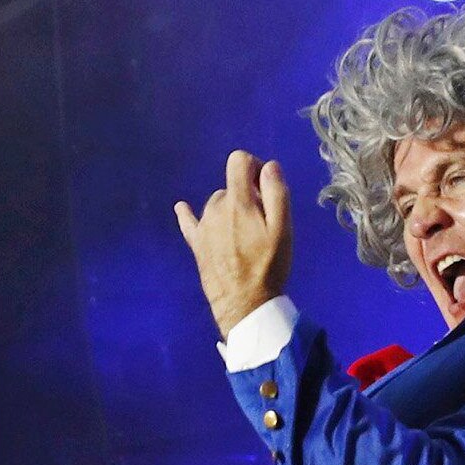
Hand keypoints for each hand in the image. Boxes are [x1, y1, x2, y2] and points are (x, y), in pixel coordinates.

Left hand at [175, 151, 293, 338]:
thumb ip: (276, 193)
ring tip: (243, 236)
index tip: (264, 186)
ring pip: (217, 205)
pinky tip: (181, 208)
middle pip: (231, 187)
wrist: (245, 304)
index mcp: (238, 201)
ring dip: (230, 210)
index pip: (238, 160)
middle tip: (260, 224)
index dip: (254, 166)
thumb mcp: (282, 228)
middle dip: (246, 197)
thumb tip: (269, 166)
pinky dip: (187, 214)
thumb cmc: (268, 266)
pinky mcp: (196, 244)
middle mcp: (216, 207)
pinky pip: (188, 222)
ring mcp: (203, 226)